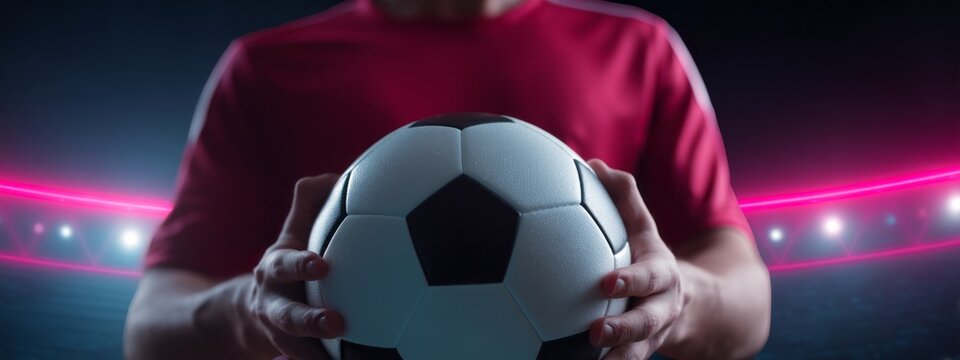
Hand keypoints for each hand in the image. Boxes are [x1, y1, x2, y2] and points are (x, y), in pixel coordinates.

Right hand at [244, 175, 345, 358]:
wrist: (251, 312)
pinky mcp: (294, 355)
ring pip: (295, 348)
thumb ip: (312, 202)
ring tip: (344, 355)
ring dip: (316, 354)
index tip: (321, 266)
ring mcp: (281, 334)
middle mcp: (274, 302)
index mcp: (276, 268)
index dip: (300, 264)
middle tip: (336, 323)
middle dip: (307, 320)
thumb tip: (345, 173)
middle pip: (286, 316)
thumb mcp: (292, 234)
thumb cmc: (289, 262)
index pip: (285, 264)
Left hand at [586, 160, 684, 358]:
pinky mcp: (636, 354)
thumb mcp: (644, 228)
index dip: (631, 280)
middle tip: (596, 333)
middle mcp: (660, 308)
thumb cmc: (650, 257)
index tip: (607, 284)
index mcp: (662, 274)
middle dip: (625, 330)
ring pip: (637, 354)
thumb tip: (592, 162)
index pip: (649, 276)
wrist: (692, 306)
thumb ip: (623, 196)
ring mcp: (651, 337)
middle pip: (647, 323)